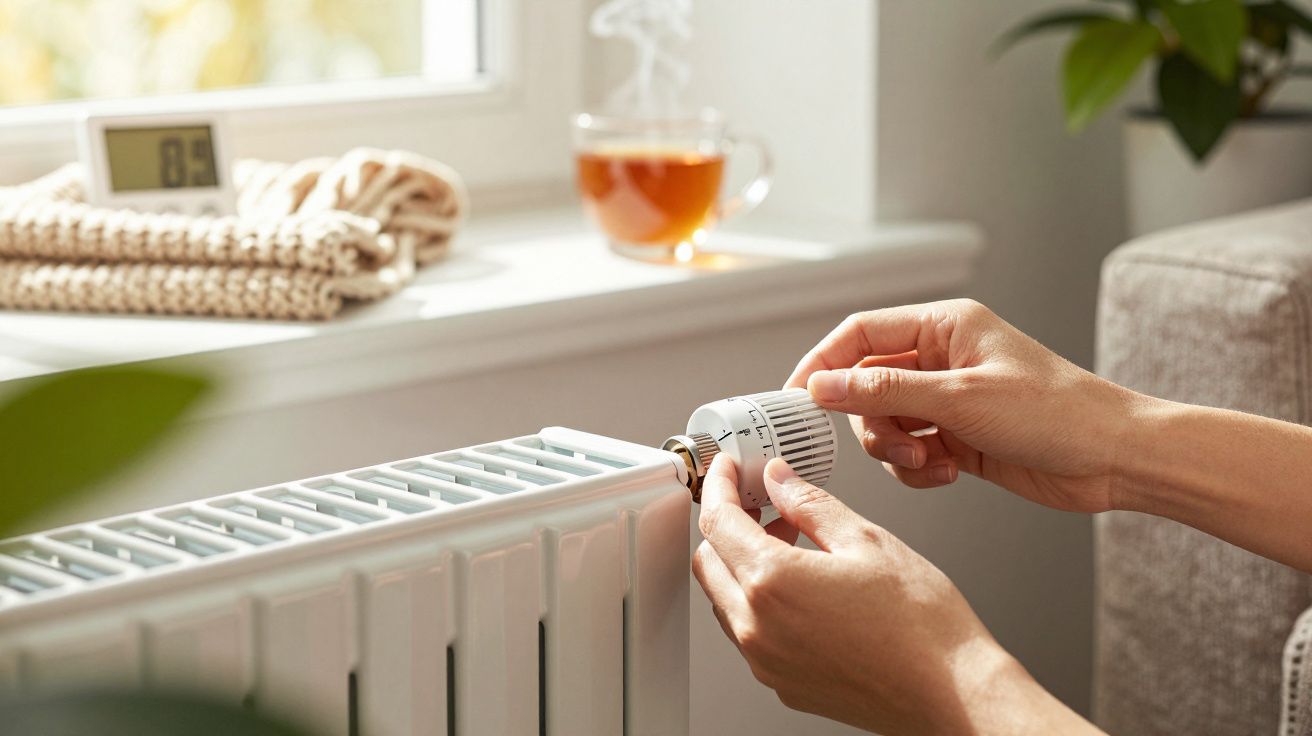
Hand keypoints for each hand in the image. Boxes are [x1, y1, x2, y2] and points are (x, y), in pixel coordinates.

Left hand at [692, 455, 1096, 734]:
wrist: (952, 694)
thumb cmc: (922, 626)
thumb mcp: (866, 541)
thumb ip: (810, 506)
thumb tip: (780, 481)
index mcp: (773, 583)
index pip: (718, 522)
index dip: (720, 487)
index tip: (730, 472)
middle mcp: (758, 629)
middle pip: (709, 562)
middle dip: (726, 526)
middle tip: (763, 504)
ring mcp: (767, 662)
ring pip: (725, 600)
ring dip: (742, 565)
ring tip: (791, 542)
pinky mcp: (783, 685)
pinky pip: (750, 634)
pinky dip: (759, 601)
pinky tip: (801, 586)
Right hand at [786, 299, 1141, 512]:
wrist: (1113, 459)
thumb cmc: (1056, 413)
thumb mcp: (960, 399)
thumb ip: (885, 391)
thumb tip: (823, 385)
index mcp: (944, 326)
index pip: (860, 334)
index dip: (823, 363)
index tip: (797, 399)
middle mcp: (941, 358)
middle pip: (865, 385)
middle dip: (871, 422)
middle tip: (895, 445)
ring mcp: (948, 399)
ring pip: (884, 424)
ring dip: (896, 450)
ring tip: (930, 462)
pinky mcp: (956, 437)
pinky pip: (909, 452)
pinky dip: (918, 468)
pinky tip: (948, 472)